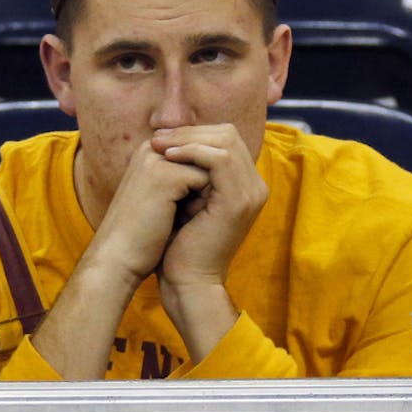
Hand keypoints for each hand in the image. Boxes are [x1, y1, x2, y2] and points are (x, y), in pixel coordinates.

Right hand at [73, 137, 211, 287]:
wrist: (117, 259)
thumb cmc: (141, 234)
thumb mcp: (163, 198)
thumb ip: (183, 178)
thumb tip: (217, 171)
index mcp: (149, 151)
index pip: (197, 152)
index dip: (201, 182)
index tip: (184, 208)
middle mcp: (150, 148)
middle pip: (204, 157)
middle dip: (206, 185)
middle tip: (186, 214)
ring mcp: (157, 160)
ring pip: (208, 167)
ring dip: (205, 195)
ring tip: (183, 217)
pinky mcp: (165, 176)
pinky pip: (207, 179)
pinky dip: (202, 203)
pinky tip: (184, 220)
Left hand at [150, 124, 266, 289]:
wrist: (187, 280)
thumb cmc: (180, 242)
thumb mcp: (186, 198)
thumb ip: (190, 170)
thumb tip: (171, 139)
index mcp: (244, 184)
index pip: (226, 139)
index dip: (193, 133)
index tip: (161, 138)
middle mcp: (254, 186)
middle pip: (228, 134)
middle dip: (189, 131)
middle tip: (157, 137)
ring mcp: (250, 192)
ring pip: (225, 141)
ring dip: (188, 139)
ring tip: (159, 146)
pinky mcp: (239, 200)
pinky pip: (220, 159)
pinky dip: (192, 152)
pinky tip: (168, 157)